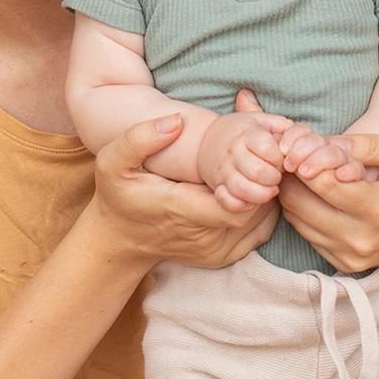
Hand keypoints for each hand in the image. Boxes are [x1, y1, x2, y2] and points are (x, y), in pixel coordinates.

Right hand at [93, 113, 279, 269]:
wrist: (119, 239)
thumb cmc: (117, 196)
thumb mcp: (113, 161)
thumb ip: (140, 138)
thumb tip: (177, 121)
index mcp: (180, 211)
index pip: (233, 202)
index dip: (249, 177)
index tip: (248, 151)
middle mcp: (203, 238)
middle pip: (253, 210)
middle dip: (262, 180)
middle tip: (263, 151)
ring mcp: (215, 252)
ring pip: (259, 221)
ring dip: (265, 192)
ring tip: (262, 164)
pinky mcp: (222, 257)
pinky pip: (257, 233)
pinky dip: (263, 209)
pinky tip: (254, 186)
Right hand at [197, 111, 291, 211]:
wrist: (208, 139)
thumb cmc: (245, 131)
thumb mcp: (264, 121)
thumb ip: (285, 127)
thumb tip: (301, 139)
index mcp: (247, 134)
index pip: (265, 147)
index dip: (279, 157)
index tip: (283, 160)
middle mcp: (233, 152)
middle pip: (257, 171)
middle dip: (274, 178)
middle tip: (278, 176)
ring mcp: (224, 171)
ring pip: (242, 188)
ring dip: (261, 194)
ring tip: (270, 190)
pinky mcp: (218, 186)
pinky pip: (227, 201)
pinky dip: (240, 205)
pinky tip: (252, 202)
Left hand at [278, 132, 378, 272]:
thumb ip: (370, 144)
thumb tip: (326, 146)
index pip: (320, 181)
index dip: (306, 156)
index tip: (309, 142)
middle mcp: (362, 240)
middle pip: (298, 201)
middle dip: (292, 171)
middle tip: (298, 151)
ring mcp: (351, 256)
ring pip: (295, 217)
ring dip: (292, 189)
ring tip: (305, 166)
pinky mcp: (344, 264)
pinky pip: (304, 231)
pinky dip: (301, 207)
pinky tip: (313, 188)